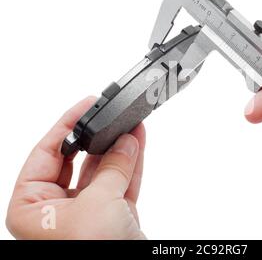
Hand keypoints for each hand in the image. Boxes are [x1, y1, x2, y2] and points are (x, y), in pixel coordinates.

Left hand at [6, 97, 145, 238]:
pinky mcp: (113, 218)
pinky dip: (131, 163)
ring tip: (131, 124)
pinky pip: (121, 183)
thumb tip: (125, 141)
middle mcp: (56, 210)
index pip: (45, 154)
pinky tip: (138, 142)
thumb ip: (113, 167)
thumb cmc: (94, 254)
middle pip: (77, 161)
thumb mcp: (99, 204)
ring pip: (103, 171)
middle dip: (97, 138)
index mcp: (32, 209)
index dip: (66, 126)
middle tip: (110, 114)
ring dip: (119, 148)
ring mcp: (87, 214)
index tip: (85, 106)